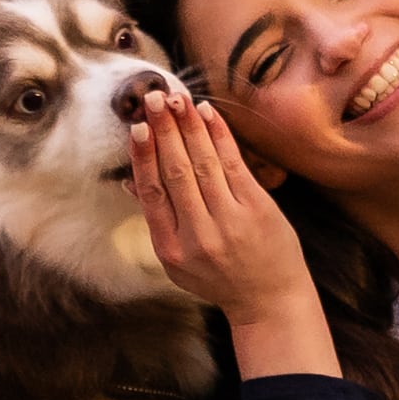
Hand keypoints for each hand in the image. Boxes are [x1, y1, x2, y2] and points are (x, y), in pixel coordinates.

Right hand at [126, 89, 334, 376]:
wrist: (269, 301)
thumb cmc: (218, 276)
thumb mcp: (177, 261)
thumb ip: (156, 219)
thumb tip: (129, 179)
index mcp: (171, 249)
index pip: (152, 193)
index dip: (143, 157)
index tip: (137, 127)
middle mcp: (199, 235)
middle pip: (176, 173)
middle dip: (164, 131)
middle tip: (153, 98)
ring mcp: (230, 222)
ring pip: (204, 164)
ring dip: (188, 126)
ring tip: (176, 98)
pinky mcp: (257, 210)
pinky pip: (233, 164)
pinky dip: (219, 136)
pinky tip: (207, 114)